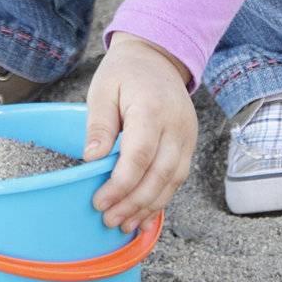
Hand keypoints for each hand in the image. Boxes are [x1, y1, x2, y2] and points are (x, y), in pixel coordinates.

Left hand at [81, 32, 197, 235]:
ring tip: (124, 224)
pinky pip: (179, 177)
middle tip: (109, 220)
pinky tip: (144, 214)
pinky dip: (162, 198)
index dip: (120, 184)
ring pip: (173, 181)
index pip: (140, 155)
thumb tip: (91, 159)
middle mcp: (175, 125)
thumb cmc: (125, 73)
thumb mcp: (103, 90)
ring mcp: (187, 135)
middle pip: (159, 174)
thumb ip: (99, 124)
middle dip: (133, 203)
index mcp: (151, 108)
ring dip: (149, 207)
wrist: (157, 57)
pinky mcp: (189, 143)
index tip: (100, 201)